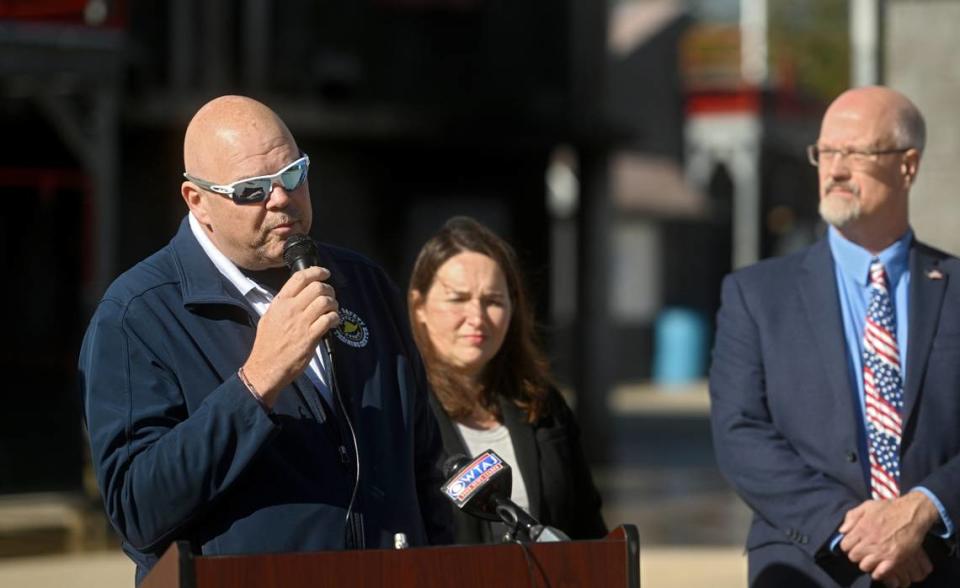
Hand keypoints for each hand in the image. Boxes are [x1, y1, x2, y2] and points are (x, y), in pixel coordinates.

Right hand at [242, 266, 338, 404]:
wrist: (265, 367)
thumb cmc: (266, 344)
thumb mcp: (268, 317)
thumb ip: (282, 304)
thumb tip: (297, 295)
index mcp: (280, 303)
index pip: (299, 278)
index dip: (316, 271)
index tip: (324, 273)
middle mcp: (291, 309)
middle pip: (317, 287)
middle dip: (329, 289)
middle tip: (330, 296)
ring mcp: (301, 323)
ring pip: (325, 301)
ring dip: (334, 304)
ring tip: (333, 310)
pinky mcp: (310, 337)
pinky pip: (328, 320)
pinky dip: (335, 318)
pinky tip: (333, 322)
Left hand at [838, 493, 938, 585]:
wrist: (912, 512)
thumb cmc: (889, 508)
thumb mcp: (866, 506)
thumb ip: (852, 517)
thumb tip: (842, 530)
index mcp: (861, 529)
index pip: (844, 546)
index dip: (848, 546)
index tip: (854, 544)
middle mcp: (869, 541)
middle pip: (853, 557)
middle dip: (856, 554)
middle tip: (863, 551)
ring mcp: (882, 551)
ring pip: (864, 566)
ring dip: (867, 563)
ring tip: (872, 558)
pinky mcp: (894, 558)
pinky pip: (880, 573)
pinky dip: (878, 573)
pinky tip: (880, 567)